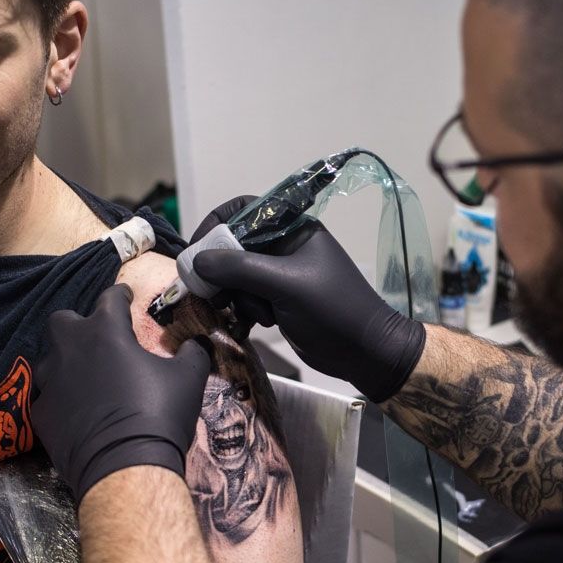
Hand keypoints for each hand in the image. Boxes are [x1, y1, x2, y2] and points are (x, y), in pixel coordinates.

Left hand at [33, 285, 211, 501]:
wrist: (124, 466)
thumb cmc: (159, 414)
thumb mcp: (188, 379)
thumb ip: (192, 353)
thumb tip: (196, 344)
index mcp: (106, 331)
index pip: (110, 298)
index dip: (120, 294)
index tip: (125, 295)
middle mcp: (70, 349)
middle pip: (62, 320)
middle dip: (78, 323)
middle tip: (96, 336)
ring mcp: (50, 381)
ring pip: (48, 359)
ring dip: (64, 361)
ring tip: (83, 375)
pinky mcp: (40, 413)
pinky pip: (47, 397)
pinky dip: (60, 399)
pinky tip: (75, 410)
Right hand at [190, 197, 425, 401]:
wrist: (365, 352)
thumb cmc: (333, 311)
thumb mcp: (285, 285)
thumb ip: (240, 268)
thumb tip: (197, 260)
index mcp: (292, 228)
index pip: (243, 210)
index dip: (215, 224)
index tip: (197, 251)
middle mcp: (284, 246)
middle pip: (234, 246)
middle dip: (223, 271)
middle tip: (215, 294)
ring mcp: (281, 274)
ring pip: (237, 276)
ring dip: (238, 296)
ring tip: (257, 315)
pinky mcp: (279, 300)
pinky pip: (247, 297)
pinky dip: (245, 310)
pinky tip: (254, 325)